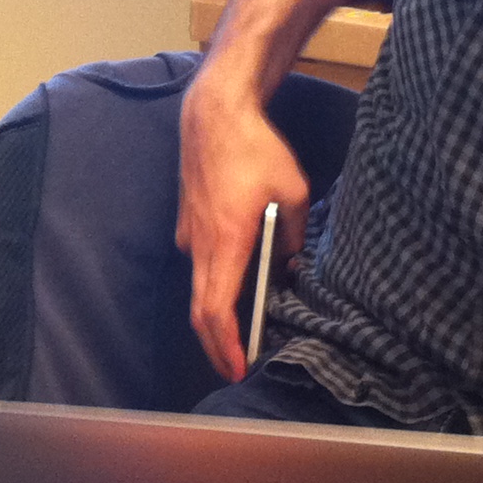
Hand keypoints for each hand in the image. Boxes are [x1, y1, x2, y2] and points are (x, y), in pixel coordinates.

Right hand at [175, 79, 310, 383]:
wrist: (213, 114)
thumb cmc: (255, 149)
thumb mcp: (294, 191)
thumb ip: (295, 233)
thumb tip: (291, 261)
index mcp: (226, 242)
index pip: (215, 310)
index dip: (224, 346)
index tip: (236, 368)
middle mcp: (200, 244)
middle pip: (200, 310)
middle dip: (217, 344)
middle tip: (237, 364)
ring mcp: (189, 233)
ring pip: (200, 286)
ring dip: (217, 311)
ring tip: (243, 327)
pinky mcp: (188, 221)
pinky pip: (201, 261)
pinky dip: (216, 280)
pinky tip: (238, 277)